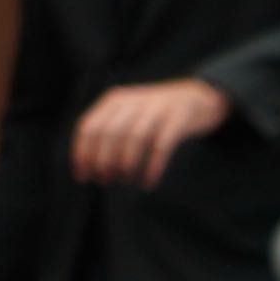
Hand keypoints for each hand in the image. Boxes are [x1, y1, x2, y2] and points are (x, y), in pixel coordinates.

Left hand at [70, 77, 230, 188]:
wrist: (196, 98)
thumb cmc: (157, 115)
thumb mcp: (128, 113)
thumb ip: (110, 130)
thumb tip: (91, 165)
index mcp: (114, 100)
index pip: (89, 127)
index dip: (82, 153)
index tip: (83, 176)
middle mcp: (132, 102)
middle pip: (109, 132)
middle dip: (102, 160)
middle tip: (104, 180)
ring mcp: (156, 109)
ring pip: (134, 138)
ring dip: (125, 163)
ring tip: (125, 181)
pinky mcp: (178, 119)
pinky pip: (161, 145)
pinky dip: (153, 166)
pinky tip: (148, 182)